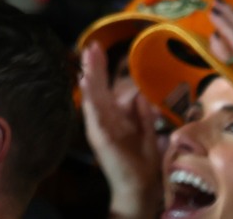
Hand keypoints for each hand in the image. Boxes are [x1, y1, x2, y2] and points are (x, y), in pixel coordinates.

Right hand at [80, 43, 161, 218]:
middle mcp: (103, 118)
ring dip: (89, 77)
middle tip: (91, 46)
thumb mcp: (146, 133)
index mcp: (113, 115)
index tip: (98, 48)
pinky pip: (93, 115)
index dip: (101, 68)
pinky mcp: (100, 135)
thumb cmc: (141, 162)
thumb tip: (139, 92)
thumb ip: (142, 113)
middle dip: (94, 66)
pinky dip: (89, 99)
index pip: (105, 87)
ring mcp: (100, 126)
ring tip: (86, 59)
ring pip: (93, 97)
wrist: (137, 186)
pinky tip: (85, 85)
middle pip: (97, 87)